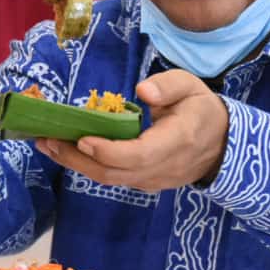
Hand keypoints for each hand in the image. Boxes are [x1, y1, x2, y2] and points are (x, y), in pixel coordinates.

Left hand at [36, 69, 228, 191]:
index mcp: (177, 141)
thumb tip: (143, 91)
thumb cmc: (201, 109)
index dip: (109, 151)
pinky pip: (114, 178)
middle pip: (115, 173)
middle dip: (77, 159)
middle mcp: (163, 168)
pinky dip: (89, 166)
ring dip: (77, 164)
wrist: (222, 145)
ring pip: (110, 179)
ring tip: (48, 145)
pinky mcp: (145, 183)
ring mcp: (153, 180)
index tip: (83, 138)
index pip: (139, 155)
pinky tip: (68, 150)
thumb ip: (169, 86)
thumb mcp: (191, 86)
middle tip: (47, 140)